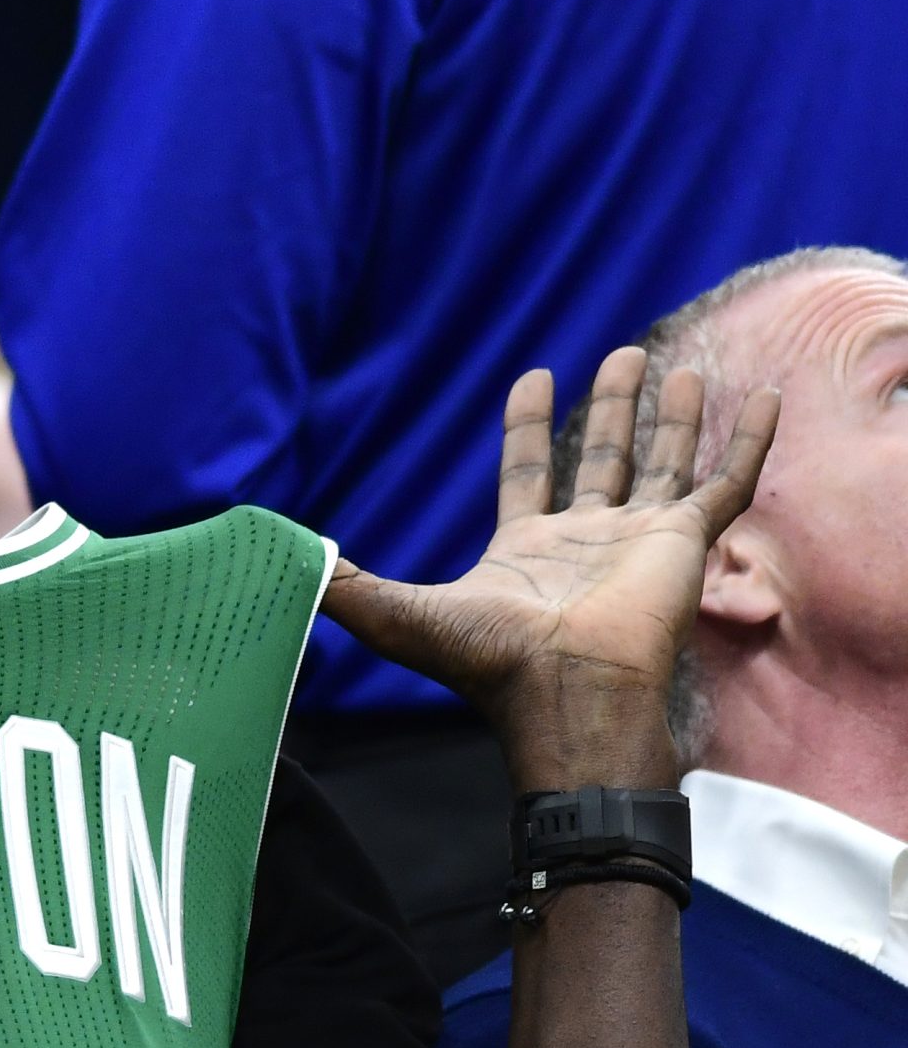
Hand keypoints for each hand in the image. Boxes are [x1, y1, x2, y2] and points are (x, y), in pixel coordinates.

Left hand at [321, 345, 778, 790]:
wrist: (565, 693)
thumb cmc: (490, 664)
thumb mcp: (400, 615)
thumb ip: (345, 587)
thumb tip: (284, 562)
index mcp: (526, 549)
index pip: (531, 472)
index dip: (532, 426)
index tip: (534, 377)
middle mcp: (587, 540)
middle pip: (603, 457)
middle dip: (612, 408)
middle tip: (622, 354)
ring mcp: (640, 540)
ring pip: (663, 462)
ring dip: (671, 416)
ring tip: (679, 364)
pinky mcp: (685, 543)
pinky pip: (725, 481)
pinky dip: (745, 441)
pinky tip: (762, 398)